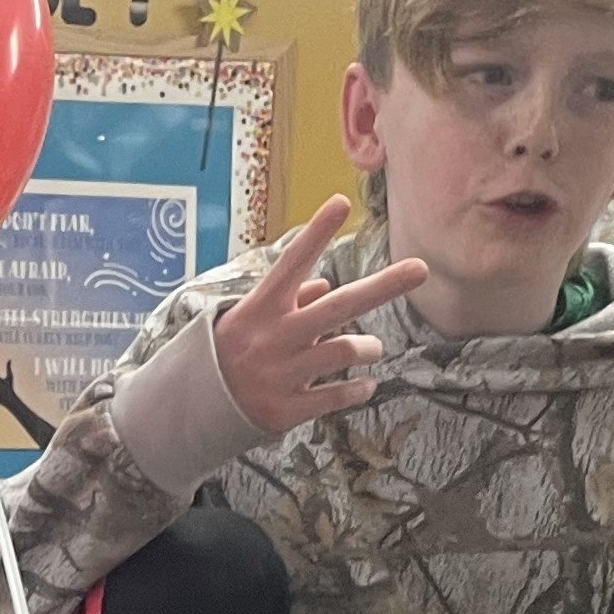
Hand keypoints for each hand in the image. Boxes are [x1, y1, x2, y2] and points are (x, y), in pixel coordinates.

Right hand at [210, 198, 430, 435]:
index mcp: (261, 309)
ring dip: (367, 347)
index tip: (339, 201)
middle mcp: (274, 338)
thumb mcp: (248, 319)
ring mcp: (281, 375)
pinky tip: (364, 386)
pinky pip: (335, 396)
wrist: (193, 411)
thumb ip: (288, 302)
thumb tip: (323, 287)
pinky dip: (357, 390)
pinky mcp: (285, 410)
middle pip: (338, 306)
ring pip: (344, 352)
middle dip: (383, 286)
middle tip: (421, 269)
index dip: (316, 233)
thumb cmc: (228, 353)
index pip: (292, 263)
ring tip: (371, 348)